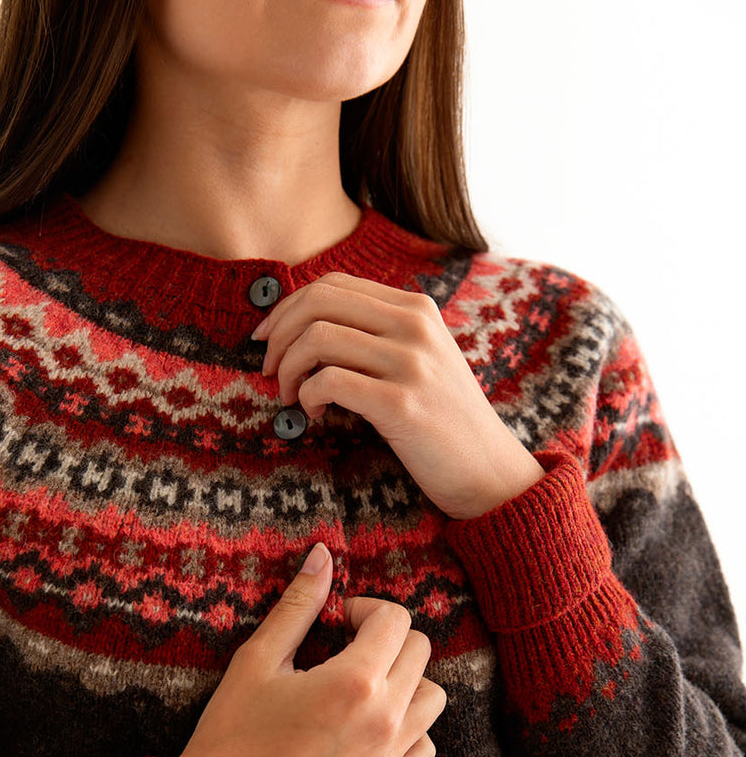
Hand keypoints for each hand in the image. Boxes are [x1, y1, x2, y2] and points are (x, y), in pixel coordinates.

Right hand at [152, 544, 446, 756]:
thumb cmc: (229, 733)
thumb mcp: (257, 659)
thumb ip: (298, 606)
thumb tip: (323, 555)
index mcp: (355, 681)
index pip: (396, 620)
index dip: (366, 609)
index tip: (338, 621)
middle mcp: (384, 719)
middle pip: (421, 652)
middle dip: (387, 639)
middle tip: (345, 647)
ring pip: (434, 699)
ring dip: (406, 681)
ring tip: (362, 685)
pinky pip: (425, 746)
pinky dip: (409, 728)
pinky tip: (369, 724)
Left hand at [252, 271, 545, 518]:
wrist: (489, 472)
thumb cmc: (443, 423)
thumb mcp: (421, 362)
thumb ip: (378, 336)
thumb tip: (304, 327)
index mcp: (416, 309)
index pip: (333, 284)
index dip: (288, 308)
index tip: (269, 339)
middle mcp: (414, 326)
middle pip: (318, 301)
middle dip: (279, 334)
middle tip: (268, 370)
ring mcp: (411, 363)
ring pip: (317, 338)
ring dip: (288, 369)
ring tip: (290, 397)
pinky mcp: (401, 404)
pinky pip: (328, 381)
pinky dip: (306, 397)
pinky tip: (315, 416)